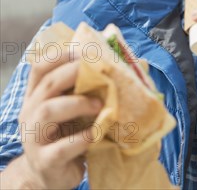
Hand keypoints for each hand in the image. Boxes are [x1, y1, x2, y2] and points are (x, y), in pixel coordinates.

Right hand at [18, 51, 102, 189]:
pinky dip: (81, 138)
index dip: (61, 55)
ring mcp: (34, 137)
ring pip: (48, 111)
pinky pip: (61, 148)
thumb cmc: (66, 134)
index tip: (84, 52)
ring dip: (77, 103)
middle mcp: (30, 112)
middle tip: (99, 72)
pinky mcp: (45, 161)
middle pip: (47, 84)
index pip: (40, 67)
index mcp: (36, 95)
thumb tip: (134, 62)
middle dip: (74, 73)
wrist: (48, 176)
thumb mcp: (72, 108)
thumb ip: (89, 86)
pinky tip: (96, 134)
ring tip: (99, 105)